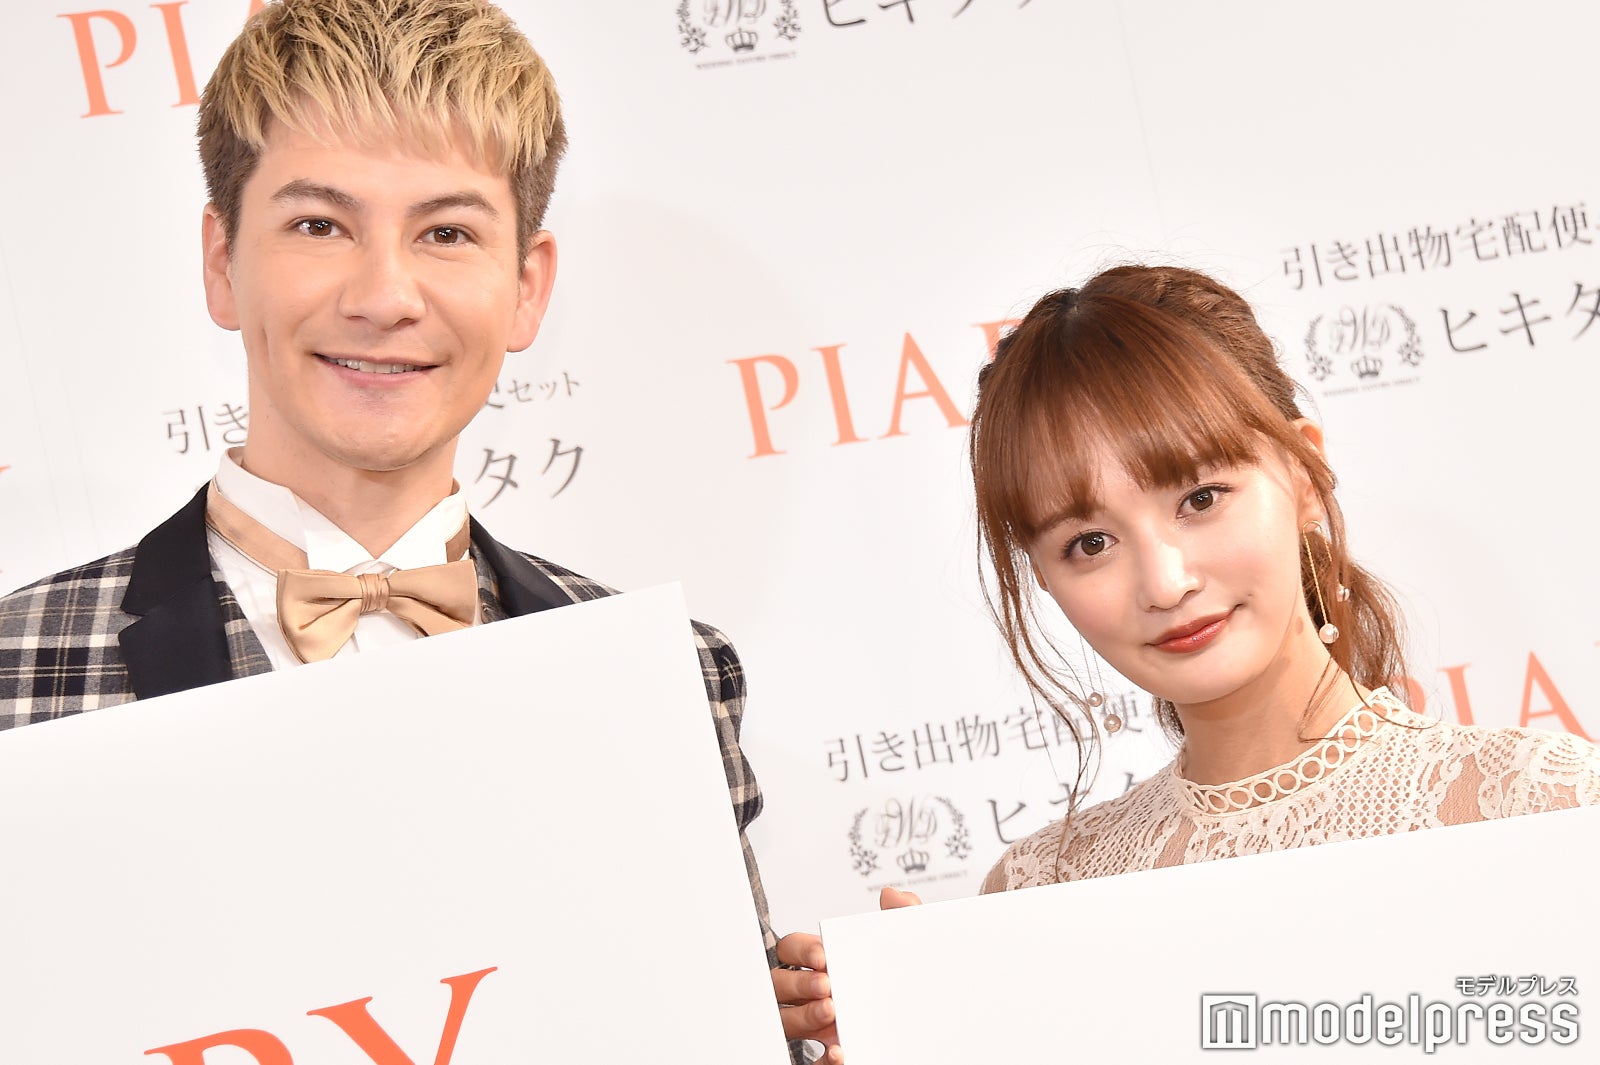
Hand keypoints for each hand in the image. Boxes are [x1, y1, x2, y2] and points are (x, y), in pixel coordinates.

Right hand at [771, 887, 922, 1063]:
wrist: (928, 1033)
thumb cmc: (901, 984)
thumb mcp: (904, 948)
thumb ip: (901, 919)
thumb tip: (892, 896)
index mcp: (820, 964)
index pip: (790, 949)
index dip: (801, 950)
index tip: (823, 956)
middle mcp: (809, 995)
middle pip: (780, 983)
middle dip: (799, 982)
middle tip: (827, 985)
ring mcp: (813, 1026)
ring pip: (786, 1020)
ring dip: (803, 1015)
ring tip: (830, 1011)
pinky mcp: (826, 1054)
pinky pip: (810, 1059)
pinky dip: (821, 1057)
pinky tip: (838, 1050)